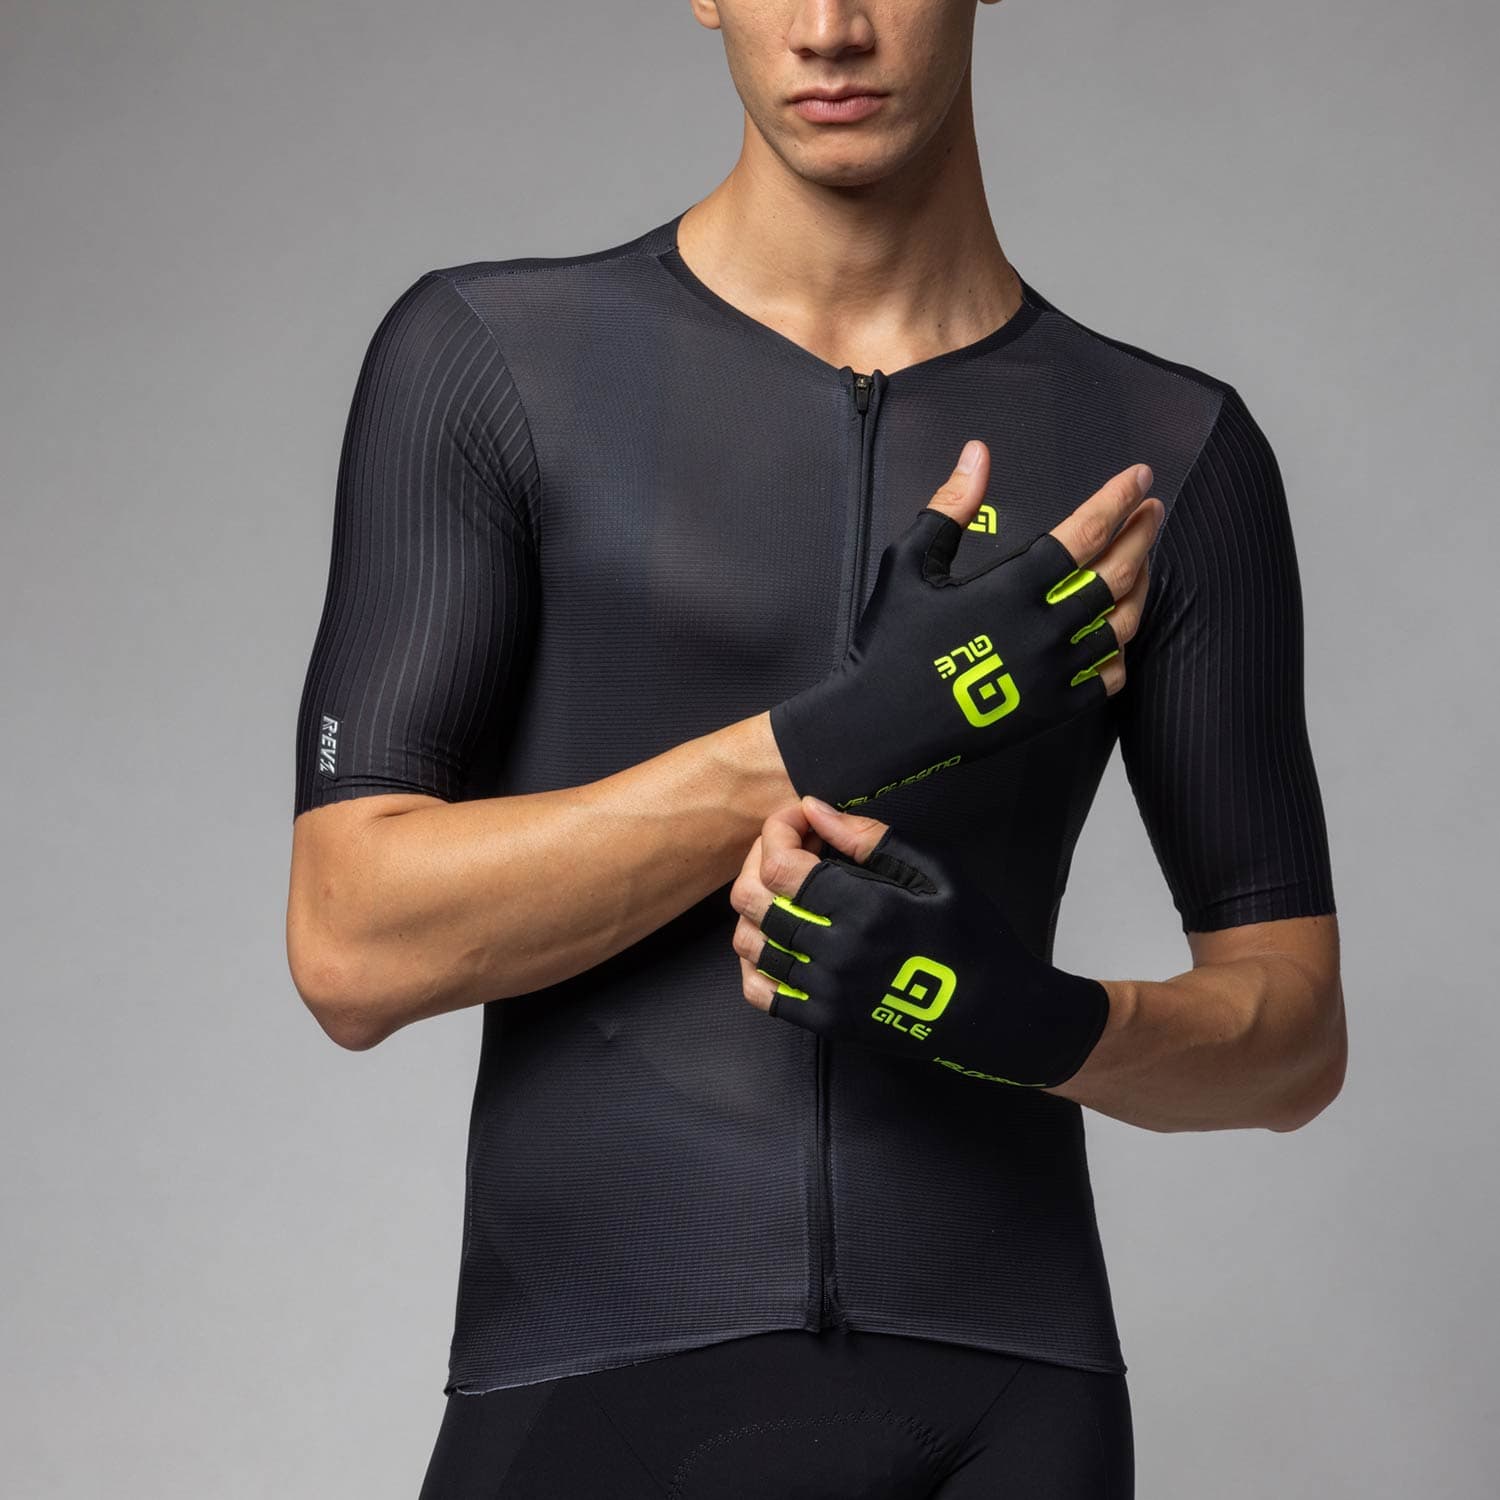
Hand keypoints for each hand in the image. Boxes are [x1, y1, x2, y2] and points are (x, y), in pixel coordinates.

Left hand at [729, 796, 1109, 1088]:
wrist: (994, 1012)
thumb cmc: (971, 935)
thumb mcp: (936, 870)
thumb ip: (871, 838)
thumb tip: (817, 810)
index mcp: (864, 910)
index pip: (781, 864)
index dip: (778, 829)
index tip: (799, 817)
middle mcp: (836, 953)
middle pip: (753, 899)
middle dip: (760, 858)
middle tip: (791, 847)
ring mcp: (826, 993)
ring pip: (749, 942)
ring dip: (756, 905)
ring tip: (785, 888)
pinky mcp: (826, 1023)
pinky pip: (760, 992)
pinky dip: (755, 961)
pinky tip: (778, 938)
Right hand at [768, 442, 1161, 808]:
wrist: (880, 724)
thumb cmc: (889, 640)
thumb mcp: (908, 564)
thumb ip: (950, 507)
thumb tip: (977, 454)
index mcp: (1012, 587)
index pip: (1086, 532)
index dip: (1118, 499)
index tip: (1140, 477)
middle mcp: (1044, 628)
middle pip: (1117, 574)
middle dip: (1142, 535)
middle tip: (1153, 512)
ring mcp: (1054, 673)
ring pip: (1122, 625)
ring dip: (1141, 588)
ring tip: (1142, 563)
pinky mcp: (1053, 709)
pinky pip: (1109, 677)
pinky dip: (1121, 650)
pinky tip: (1117, 631)